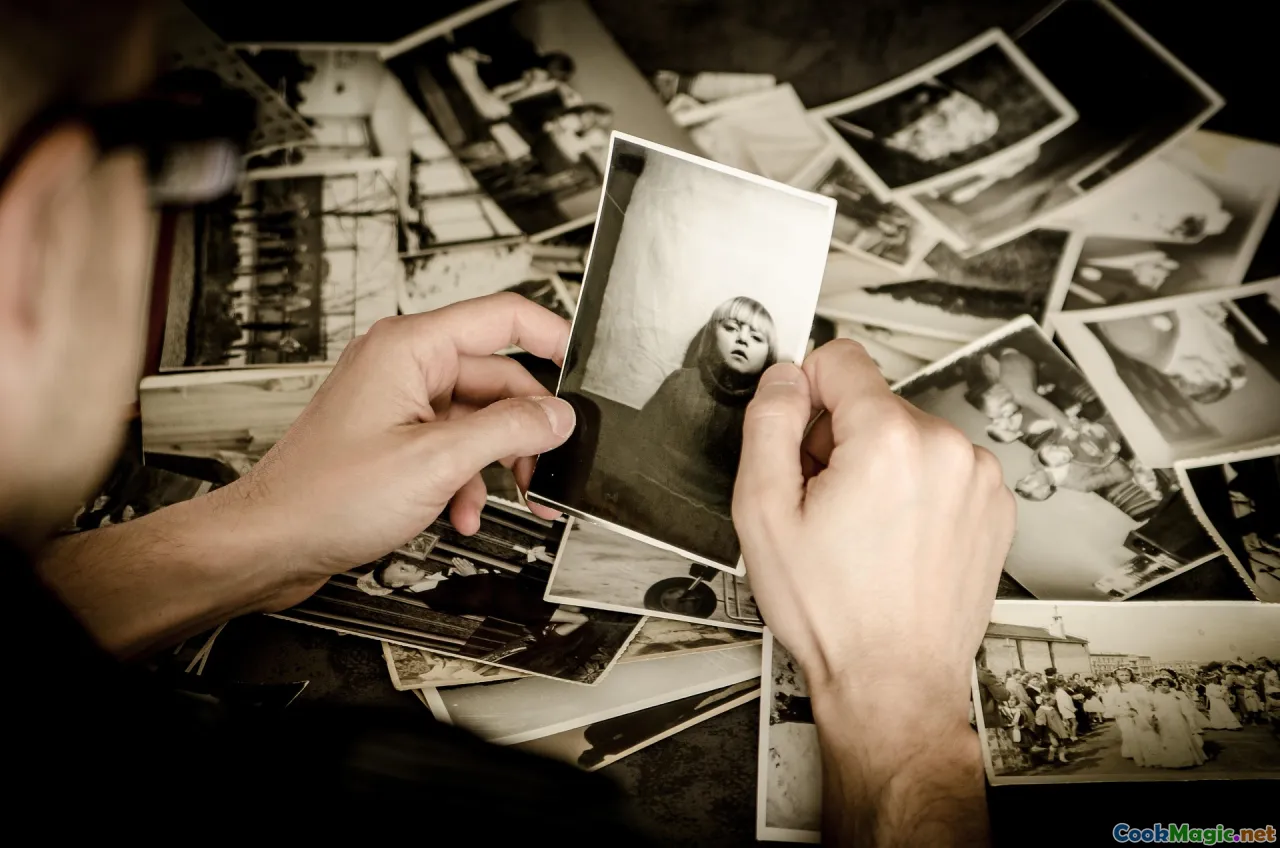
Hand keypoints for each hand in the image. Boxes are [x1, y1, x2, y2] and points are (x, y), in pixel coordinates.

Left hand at [219, 293, 575, 608]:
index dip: (552, 335)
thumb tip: (557, 416)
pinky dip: (466, 479)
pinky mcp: (393, 436)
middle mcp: (404, 365)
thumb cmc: (326, 496)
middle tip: (547, 468)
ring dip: (496, 462)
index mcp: (411, 348)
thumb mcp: (437, 462)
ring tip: (509, 499)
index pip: (503, 317)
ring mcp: (397, 401)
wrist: (272, 542)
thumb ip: (509, 431)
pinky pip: (453, 444)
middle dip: (526, 428)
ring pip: (478, 418)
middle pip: (497, 378)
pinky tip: (462, 512)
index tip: (583, 364)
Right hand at [733, 339, 1014, 718]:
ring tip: (862, 530)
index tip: (798, 432)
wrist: (893, 681)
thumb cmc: (834, 613)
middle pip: (873, 402)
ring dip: (880, 466)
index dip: (805, 391)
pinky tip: (895, 539)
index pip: (841, 358)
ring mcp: (978, 478)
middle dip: (841, 439)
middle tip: (825, 504)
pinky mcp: (995, 505)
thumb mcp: (763, 513)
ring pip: (907, 435)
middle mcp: (946, 448)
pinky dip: (914, 490)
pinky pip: (940, 467)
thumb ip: (767, 425)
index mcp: (890, 440)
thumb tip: (783, 380)